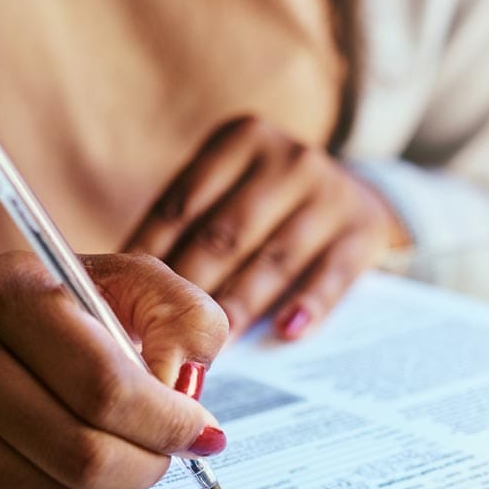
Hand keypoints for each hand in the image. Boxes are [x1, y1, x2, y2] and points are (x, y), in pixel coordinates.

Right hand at [0, 251, 228, 488]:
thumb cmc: (54, 310)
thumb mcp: (125, 283)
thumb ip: (181, 317)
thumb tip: (186, 388)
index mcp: (5, 293)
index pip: (103, 386)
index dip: (168, 421)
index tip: (204, 430)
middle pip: (82, 453)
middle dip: (150, 462)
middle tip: (173, 452)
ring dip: (119, 488)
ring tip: (129, 454)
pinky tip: (75, 462)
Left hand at [125, 114, 410, 340]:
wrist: (362, 198)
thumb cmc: (270, 207)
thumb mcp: (233, 192)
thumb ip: (189, 228)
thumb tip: (129, 288)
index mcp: (240, 141)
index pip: (182, 204)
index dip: (149, 255)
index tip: (126, 299)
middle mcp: (286, 159)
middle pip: (225, 235)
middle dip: (189, 290)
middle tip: (162, 335)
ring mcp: (329, 193)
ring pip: (273, 260)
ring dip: (238, 306)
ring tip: (211, 347)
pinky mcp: (363, 232)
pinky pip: (331, 276)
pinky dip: (308, 305)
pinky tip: (286, 332)